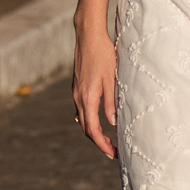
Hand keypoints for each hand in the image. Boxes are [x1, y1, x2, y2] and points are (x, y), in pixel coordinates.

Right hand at [72, 12, 118, 158]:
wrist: (88, 35)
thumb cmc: (103, 54)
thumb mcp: (111, 79)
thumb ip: (111, 102)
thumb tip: (113, 123)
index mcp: (88, 97)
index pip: (92, 129)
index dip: (102, 145)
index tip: (113, 154)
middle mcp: (79, 97)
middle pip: (86, 127)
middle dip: (98, 142)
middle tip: (113, 151)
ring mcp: (76, 91)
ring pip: (82, 119)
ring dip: (94, 131)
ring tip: (107, 138)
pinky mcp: (77, 86)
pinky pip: (81, 108)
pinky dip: (89, 119)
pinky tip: (97, 119)